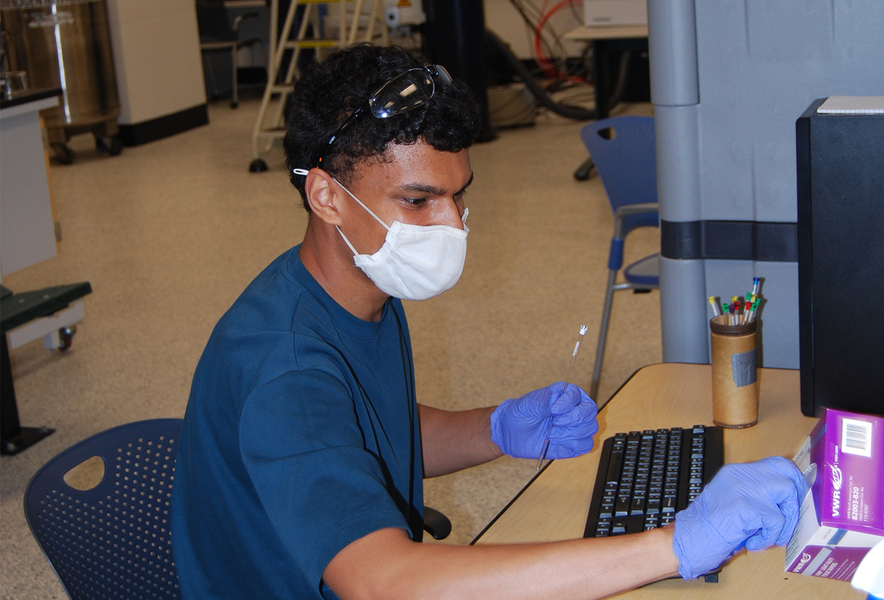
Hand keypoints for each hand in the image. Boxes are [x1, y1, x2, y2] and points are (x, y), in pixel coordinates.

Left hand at [490, 382, 597, 459]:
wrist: (513, 432)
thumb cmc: (522, 413)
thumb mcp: (530, 403)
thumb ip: (545, 402)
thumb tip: (557, 403)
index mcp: (566, 394)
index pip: (576, 395)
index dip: (568, 403)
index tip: (554, 410)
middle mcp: (575, 409)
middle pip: (589, 411)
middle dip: (573, 419)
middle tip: (555, 423)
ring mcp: (577, 426)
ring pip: (590, 428)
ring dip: (570, 433)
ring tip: (551, 434)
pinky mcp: (575, 443)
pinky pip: (586, 445)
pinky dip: (573, 445)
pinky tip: (557, 442)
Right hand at [672, 456, 807, 578]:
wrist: (687, 539)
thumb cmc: (707, 527)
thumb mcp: (730, 501)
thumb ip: (753, 494)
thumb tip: (785, 500)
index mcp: (736, 472)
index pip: (775, 463)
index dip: (792, 478)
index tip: (796, 496)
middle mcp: (740, 475)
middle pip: (786, 473)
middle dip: (795, 497)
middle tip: (790, 518)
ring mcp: (744, 488)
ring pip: (787, 493)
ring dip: (785, 521)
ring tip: (770, 535)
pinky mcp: (747, 507)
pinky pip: (776, 521)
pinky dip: (769, 537)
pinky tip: (753, 543)